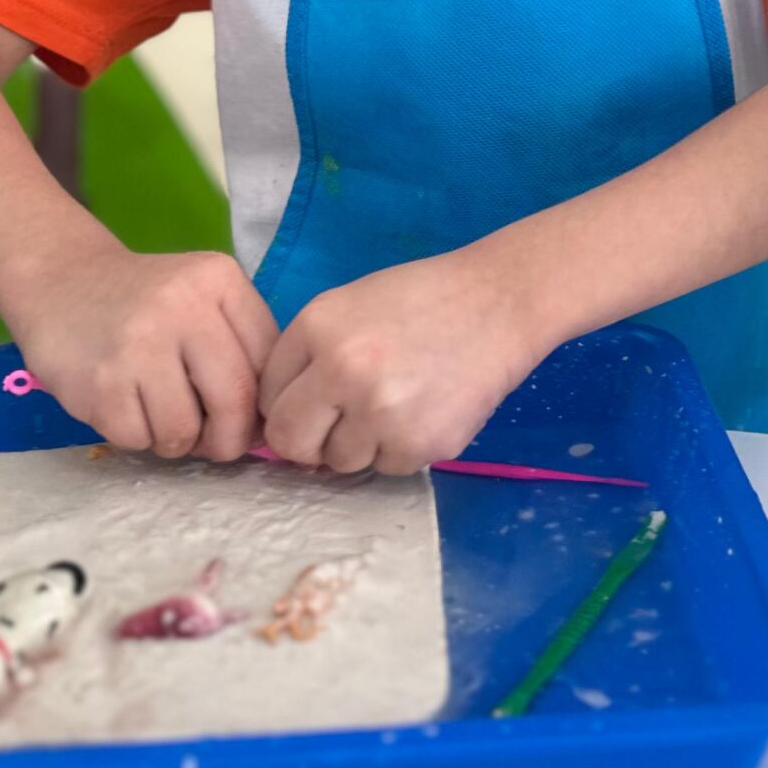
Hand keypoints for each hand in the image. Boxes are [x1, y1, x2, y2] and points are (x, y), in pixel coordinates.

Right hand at [14, 243, 278, 461]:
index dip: (264, 406)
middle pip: (234, 399)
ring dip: (176, 441)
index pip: (267, 361)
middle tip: (214, 444)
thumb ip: (239, 345)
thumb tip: (264, 426)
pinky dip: (136, 437)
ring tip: (159, 415)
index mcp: (219, 280)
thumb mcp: (201, 297)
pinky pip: (137, 439)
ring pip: (183, 430)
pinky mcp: (99, 381)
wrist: (60, 280)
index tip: (249, 420)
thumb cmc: (144, 301)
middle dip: (229, 439)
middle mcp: (182, 306)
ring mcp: (137, 344)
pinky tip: (124, 407)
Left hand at [258, 251, 543, 475]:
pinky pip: (387, 468)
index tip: (312, 403)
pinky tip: (424, 410)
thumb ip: (308, 357)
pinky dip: (401, 449)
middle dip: (308, 441)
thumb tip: (277, 422)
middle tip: (340, 424)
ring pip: (340, 462)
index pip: (267, 398)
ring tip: (395, 404)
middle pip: (292, 441)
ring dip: (360, 444)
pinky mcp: (420, 443)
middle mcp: (342, 371)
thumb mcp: (348, 306)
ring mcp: (382, 412)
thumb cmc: (421, 299)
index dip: (287, 404)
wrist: (499, 302)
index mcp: (317, 328)